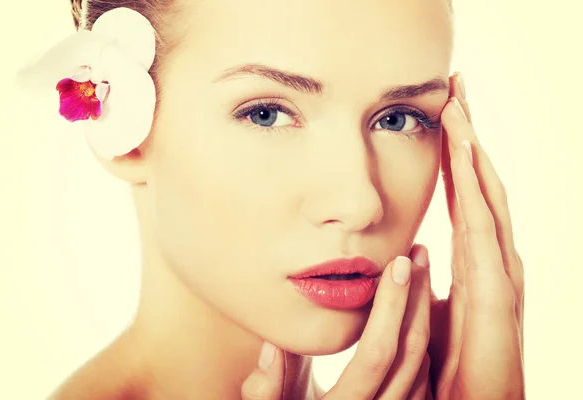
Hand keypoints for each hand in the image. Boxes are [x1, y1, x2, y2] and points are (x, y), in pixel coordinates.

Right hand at [242, 250, 433, 399]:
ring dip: (424, 314)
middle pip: (411, 352)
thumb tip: (271, 348)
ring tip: (419, 273)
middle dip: (417, 297)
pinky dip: (422, 339)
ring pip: (424, 363)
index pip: (376, 354)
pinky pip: (425, 377)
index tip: (398, 263)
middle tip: (417, 255)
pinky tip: (414, 310)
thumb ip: (264, 388)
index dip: (391, 305)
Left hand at [427, 73, 525, 398]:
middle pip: (478, 187)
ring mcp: (498, 276)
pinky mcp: (496, 300)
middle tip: (455, 90)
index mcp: (471, 262)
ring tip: (458, 109)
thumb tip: (410, 255)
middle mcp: (489, 260)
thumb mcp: (425, 311)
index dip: (453, 155)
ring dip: (472, 153)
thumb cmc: (445, 366)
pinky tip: (467, 159)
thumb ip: (421, 282)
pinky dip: (476, 194)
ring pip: (485, 200)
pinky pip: (484, 234)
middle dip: (468, 138)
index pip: (461, 196)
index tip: (440, 113)